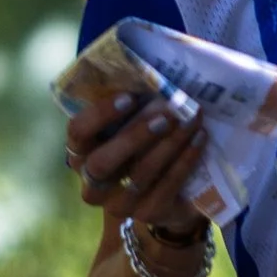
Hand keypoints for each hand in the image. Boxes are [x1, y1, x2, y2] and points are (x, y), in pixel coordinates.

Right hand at [63, 89, 206, 238]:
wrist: (169, 192)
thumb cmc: (144, 145)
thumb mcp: (132, 123)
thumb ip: (131, 101)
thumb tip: (149, 63)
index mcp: (82, 153)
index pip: (77, 133)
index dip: (99, 115)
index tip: (128, 98)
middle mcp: (93, 182)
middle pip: (102, 163)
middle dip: (135, 136)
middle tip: (166, 114)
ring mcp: (118, 204)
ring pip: (140, 174)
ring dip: (169, 144)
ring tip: (191, 120)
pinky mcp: (147, 213)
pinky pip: (167, 186)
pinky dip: (185, 160)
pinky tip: (200, 139)